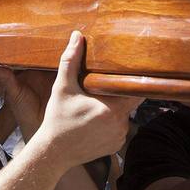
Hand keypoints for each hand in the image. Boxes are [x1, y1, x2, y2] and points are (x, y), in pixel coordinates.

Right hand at [36, 32, 132, 168]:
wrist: (53, 153)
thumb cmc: (57, 119)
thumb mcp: (62, 88)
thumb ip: (71, 61)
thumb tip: (77, 36)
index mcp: (112, 108)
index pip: (137, 90)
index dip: (137, 79)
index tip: (136, 70)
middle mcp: (120, 124)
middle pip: (130, 101)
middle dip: (119, 94)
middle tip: (105, 88)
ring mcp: (119, 137)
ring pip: (125, 115)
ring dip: (115, 109)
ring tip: (97, 105)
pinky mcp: (115, 146)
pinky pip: (119, 129)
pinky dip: (111, 123)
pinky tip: (96, 122)